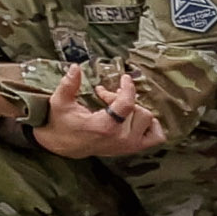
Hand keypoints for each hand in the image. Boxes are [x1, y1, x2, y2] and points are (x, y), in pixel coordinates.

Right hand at [42, 69, 165, 162]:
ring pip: (148, 119)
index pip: (127, 104)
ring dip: (135, 109)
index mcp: (104, 126)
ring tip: (118, 107)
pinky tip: (137, 118)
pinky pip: (156, 136)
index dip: (128, 88)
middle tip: (106, 97)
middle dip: (122, 98)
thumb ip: (68, 84)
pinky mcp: (133, 148)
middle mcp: (121, 138)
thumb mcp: (60, 102)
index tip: (124, 78)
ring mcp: (129, 145)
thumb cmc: (62, 123)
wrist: (64, 146)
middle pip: (138, 109)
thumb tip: (76, 67)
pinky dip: (151, 125)